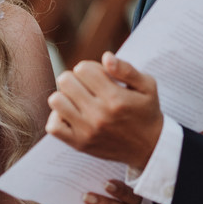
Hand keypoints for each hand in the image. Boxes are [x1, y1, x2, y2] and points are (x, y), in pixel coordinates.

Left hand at [46, 53, 163, 168]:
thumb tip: (105, 56)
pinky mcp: (79, 144)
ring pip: (56, 100)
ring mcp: (87, 131)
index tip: (99, 77)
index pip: (82, 68)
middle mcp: (99, 115)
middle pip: (65, 81)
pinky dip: (58, 118)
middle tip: (88, 88)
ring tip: (78, 100)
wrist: (149, 147)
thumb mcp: (147, 86)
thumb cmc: (146, 111)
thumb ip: (126, 69)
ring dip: (65, 96)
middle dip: (75, 79)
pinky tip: (72, 115)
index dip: (89, 68)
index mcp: (115, 98)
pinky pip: (53, 126)